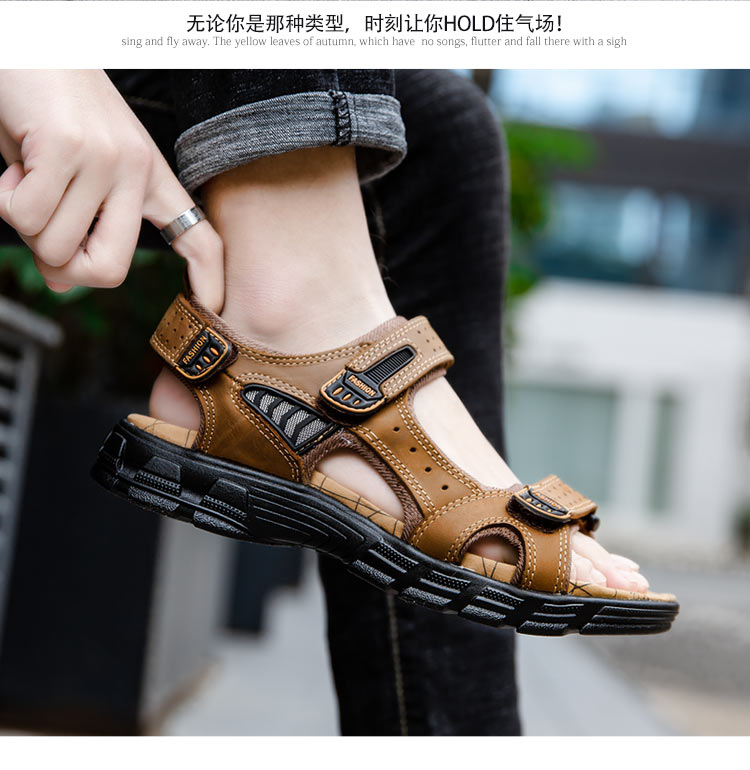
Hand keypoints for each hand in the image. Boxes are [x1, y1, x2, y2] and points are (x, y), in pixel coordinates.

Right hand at [0, 70, 222, 310]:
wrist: (29, 39)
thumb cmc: (48, 111)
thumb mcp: (74, 173)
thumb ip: (75, 227)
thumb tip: (63, 282)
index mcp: (151, 178)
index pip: (199, 238)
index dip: (209, 280)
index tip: (213, 307)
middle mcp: (137, 171)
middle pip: (108, 270)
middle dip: (63, 265)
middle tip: (41, 229)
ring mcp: (106, 159)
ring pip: (55, 244)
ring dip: (25, 223)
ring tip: (24, 177)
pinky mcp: (68, 147)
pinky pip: (25, 213)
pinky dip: (3, 198)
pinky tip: (12, 163)